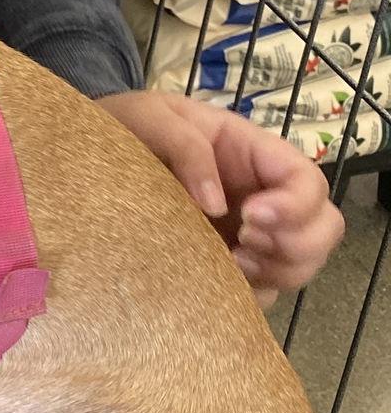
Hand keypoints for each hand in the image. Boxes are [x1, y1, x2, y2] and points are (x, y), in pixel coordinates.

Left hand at [98, 89, 345, 306]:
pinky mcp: (226, 264)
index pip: (308, 180)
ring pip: (299, 265)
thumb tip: (216, 204)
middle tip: (244, 242)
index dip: (296, 204)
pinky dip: (251, 295)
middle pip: (323, 228)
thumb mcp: (151, 117)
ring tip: (231, 263)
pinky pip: (262, 292)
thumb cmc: (124, 126)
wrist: (89, 157)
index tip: (252, 216)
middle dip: (297, 244)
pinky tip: (216, 282)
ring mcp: (248, 234)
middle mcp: (261, 195)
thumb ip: (185, 147)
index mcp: (251, 154)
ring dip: (278, 272)